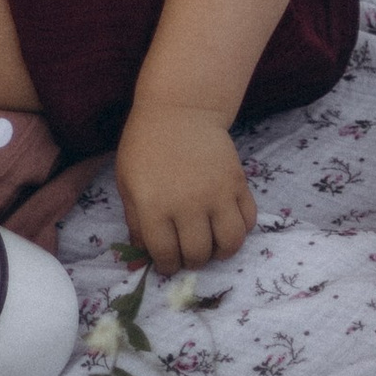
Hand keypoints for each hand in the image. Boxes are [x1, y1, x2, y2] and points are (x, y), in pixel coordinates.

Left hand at [115, 95, 257, 270]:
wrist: (179, 109)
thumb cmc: (146, 145)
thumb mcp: (127, 182)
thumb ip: (134, 221)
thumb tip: (143, 255)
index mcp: (154, 205)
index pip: (165, 254)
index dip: (166, 266)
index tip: (168, 263)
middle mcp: (187, 204)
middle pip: (198, 253)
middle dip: (192, 261)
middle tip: (188, 253)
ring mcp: (216, 193)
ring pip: (229, 243)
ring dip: (220, 251)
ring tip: (211, 244)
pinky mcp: (237, 182)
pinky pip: (248, 220)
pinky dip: (241, 229)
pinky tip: (226, 223)